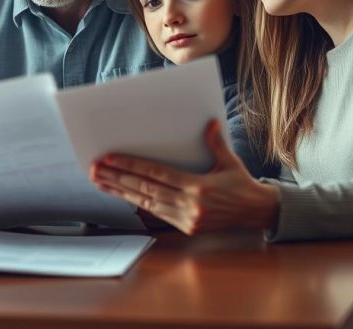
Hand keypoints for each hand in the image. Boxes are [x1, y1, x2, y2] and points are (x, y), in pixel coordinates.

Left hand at [90, 120, 279, 235]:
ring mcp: (186, 219)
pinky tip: (121, 195)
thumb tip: (209, 123)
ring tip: (100, 182)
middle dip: (117, 179)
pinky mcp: (185, 228)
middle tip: (95, 170)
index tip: (109, 160)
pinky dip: (136, 203)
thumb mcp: (230, 162)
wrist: (257, 214)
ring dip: (120, 192)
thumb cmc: (242, 185)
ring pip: (145, 203)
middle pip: (145, 189)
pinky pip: (155, 214)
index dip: (130, 167)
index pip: (156, 174)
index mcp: (199, 187)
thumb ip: (216, 143)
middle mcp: (190, 206)